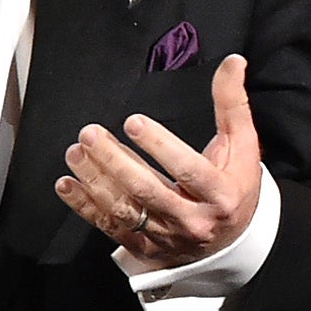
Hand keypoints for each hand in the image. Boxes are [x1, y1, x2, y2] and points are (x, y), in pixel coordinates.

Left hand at [57, 53, 262, 269]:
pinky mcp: (146, 248)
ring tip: (76, 152)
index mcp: (221, 195)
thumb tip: (234, 62)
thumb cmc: (235, 185)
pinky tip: (67, 185)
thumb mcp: (243, 144)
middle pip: (149, 191)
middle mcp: (194, 220)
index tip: (133, 123)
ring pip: (126, 210)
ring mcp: (167, 237)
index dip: (160, 147)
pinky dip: (85, 207)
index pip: (190, 170)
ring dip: (96, 181)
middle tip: (90, 134)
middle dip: (116, 162)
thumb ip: (233, 104)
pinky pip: (110, 228)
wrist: (232, 239)